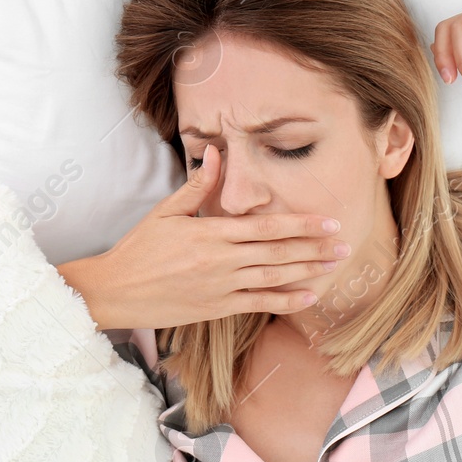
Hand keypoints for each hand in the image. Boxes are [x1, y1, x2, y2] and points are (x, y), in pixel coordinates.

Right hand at [60, 142, 346, 329]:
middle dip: (314, 248)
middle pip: (277, 252)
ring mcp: (221, 286)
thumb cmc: (139, 248)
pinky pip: (258, 303)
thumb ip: (198, 186)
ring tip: (334, 266)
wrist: (116, 290)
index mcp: (212, 233)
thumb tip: (217, 153)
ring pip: (273, 277)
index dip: (301, 224)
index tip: (327, 222)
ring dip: (307, 271)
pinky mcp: (217, 308)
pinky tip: (308, 296)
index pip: (266, 226)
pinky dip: (285, 301)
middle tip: (345, 244)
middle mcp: (221, 260)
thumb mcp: (166, 212)